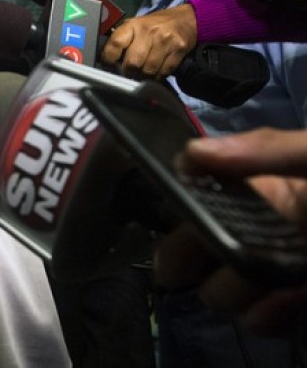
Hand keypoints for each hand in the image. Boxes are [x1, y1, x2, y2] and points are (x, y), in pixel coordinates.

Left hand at [99, 4, 197, 79]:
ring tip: (142, 72)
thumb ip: (122, 41)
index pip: (115, 44)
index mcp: (133, 25)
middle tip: (129, 72)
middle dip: (128, 72)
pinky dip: (158, 76)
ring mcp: (165, 41)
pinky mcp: (178, 50)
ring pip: (148, 70)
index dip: (109, 59)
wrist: (185, 19)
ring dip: (144, 76)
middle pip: (132, 62)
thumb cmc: (154, 25)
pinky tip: (156, 72)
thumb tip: (106, 61)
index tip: (109, 65)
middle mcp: (148, 32)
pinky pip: (163, 72)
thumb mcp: (135, 26)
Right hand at [155, 128, 306, 334]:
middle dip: (186, 258)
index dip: (176, 208)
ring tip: (283, 273)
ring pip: (216, 293)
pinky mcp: (289, 303)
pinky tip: (294, 294)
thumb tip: (192, 154)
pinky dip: (268, 314)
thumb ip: (266, 149)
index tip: (186, 213)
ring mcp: (268, 269)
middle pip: (182, 255)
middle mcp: (249, 228)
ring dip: (240, 287)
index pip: (187, 197)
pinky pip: (258, 322)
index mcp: (252, 185)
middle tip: (217, 249)